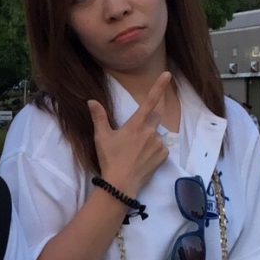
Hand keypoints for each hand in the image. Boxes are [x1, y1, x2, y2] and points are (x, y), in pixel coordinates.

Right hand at [87, 71, 171, 197]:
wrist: (121, 184)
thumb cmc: (110, 159)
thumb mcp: (101, 137)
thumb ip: (99, 117)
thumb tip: (92, 101)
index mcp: (135, 124)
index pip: (149, 101)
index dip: (159, 86)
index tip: (168, 74)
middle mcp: (150, 131)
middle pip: (155, 117)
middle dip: (148, 120)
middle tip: (135, 133)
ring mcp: (158, 144)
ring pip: (156, 135)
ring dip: (149, 138)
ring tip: (136, 152)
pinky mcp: (163, 156)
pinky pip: (162, 148)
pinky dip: (154, 150)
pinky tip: (143, 158)